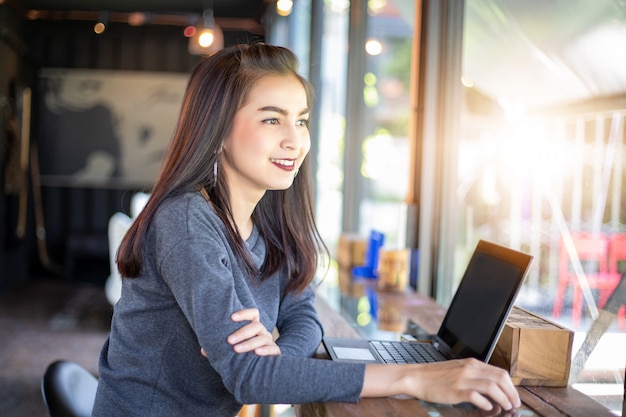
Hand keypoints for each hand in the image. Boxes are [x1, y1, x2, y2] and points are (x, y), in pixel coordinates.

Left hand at [202, 308, 279, 357]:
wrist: (261, 370)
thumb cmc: (245, 356)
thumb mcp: (233, 350)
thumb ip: (221, 348)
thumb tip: (203, 350)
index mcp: (253, 327)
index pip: (253, 314)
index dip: (244, 313)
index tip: (231, 317)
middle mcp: (263, 332)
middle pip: (256, 326)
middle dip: (242, 332)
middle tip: (229, 340)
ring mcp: (270, 342)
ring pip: (262, 338)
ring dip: (249, 343)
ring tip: (237, 350)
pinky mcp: (275, 353)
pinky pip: (272, 349)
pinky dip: (265, 350)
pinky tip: (256, 353)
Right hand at [362, 358, 520, 411]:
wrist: (416, 377)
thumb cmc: (435, 376)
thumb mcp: (457, 370)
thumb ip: (474, 375)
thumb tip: (491, 387)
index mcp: (471, 363)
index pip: (499, 372)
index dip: (511, 386)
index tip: (514, 396)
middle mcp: (469, 369)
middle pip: (499, 378)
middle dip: (511, 393)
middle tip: (514, 404)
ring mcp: (462, 379)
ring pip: (492, 387)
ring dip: (503, 399)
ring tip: (505, 407)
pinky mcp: (455, 390)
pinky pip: (476, 396)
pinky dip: (486, 403)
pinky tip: (487, 407)